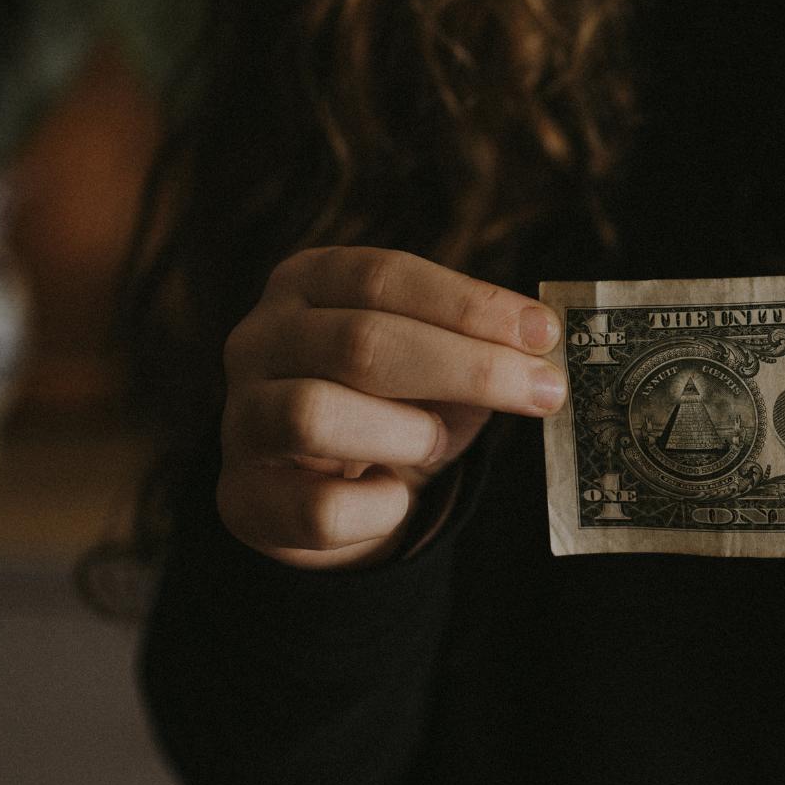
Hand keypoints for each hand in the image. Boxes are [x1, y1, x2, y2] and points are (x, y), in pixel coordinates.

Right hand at [217, 245, 564, 570]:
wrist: (325, 493)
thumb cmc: (391, 408)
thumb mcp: (435, 365)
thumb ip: (477, 348)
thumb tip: (539, 351)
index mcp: (308, 284)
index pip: (384, 276)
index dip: (469, 305)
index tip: (544, 334)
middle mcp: (259, 339)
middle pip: (360, 342)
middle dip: (468, 368)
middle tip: (544, 392)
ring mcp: (240, 418)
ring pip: (315, 415)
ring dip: (406, 433)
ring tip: (435, 443)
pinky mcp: (241, 498)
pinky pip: (318, 509)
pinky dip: (378, 509)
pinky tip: (395, 496)